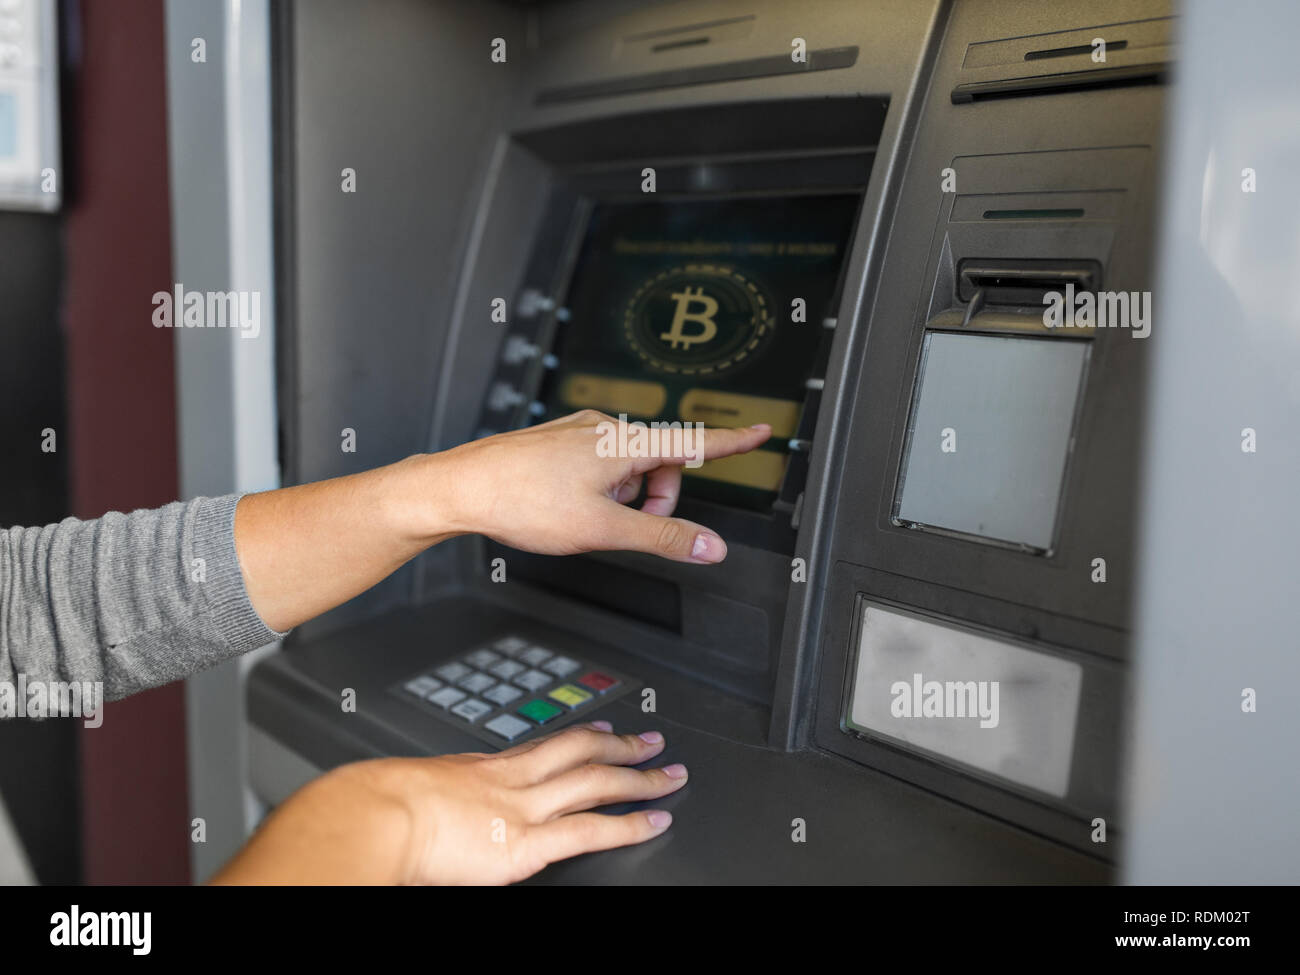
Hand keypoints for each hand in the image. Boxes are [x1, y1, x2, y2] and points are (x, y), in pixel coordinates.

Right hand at [211, 723, 685, 884]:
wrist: (368, 816)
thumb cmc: (372, 806)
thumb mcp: (410, 788)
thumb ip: (437, 796)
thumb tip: (428, 810)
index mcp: (480, 768)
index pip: (541, 748)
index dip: (576, 740)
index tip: (598, 733)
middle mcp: (509, 779)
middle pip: (578, 752)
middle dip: (619, 745)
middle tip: (652, 739)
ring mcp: (523, 807)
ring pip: (595, 780)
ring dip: (638, 775)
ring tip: (669, 773)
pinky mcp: (526, 842)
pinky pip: (590, 829)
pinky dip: (629, 824)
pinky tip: (655, 821)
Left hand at [236, 410, 769, 630]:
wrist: (459, 487)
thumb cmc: (521, 500)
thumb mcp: (602, 530)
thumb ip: (663, 538)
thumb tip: (710, 547)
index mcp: (624, 442)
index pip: (694, 444)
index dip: (732, 443)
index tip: (763, 432)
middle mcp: (605, 429)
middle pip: (661, 465)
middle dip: (656, 501)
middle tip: (628, 530)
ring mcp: (579, 433)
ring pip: (627, 470)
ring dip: (624, 500)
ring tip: (587, 522)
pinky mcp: (559, 442)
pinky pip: (599, 467)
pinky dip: (600, 492)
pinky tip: (569, 510)